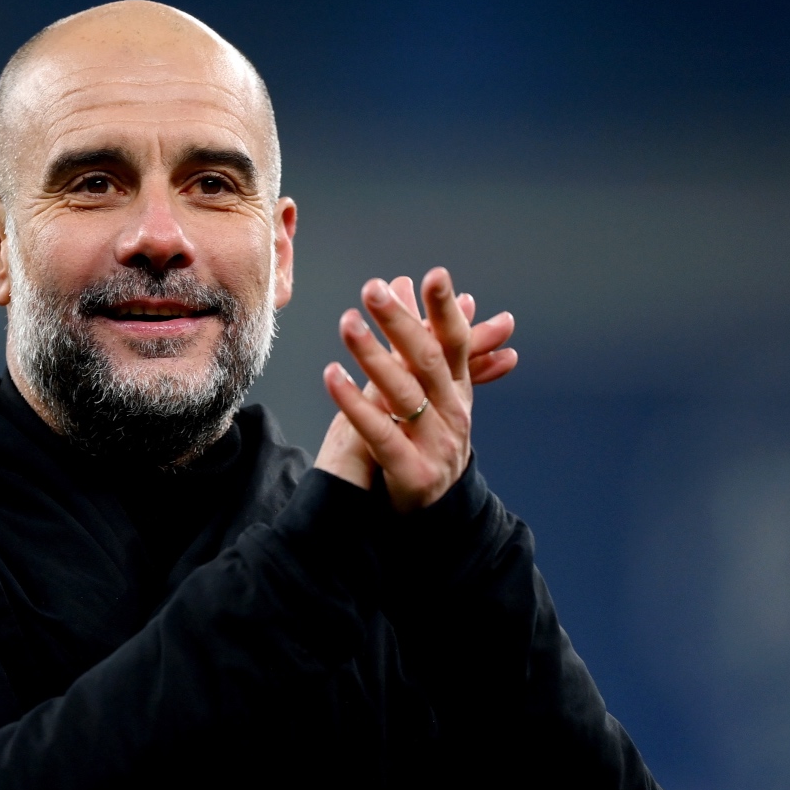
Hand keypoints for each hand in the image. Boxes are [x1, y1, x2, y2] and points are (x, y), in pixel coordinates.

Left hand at [314, 268, 489, 510]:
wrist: (430, 514)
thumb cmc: (422, 440)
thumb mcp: (426, 390)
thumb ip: (417, 338)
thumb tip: (406, 282)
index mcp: (457, 391)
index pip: (454, 343)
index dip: (445, 310)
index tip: (435, 275)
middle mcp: (453, 414)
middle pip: (427, 361)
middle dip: (400, 323)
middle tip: (374, 290)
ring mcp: (436, 445)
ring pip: (403, 394)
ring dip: (373, 355)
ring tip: (348, 322)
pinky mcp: (413, 474)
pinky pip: (380, 434)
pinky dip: (355, 403)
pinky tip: (332, 376)